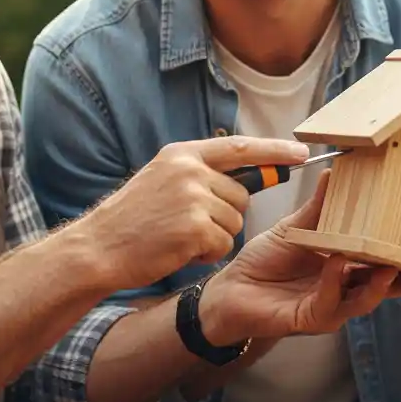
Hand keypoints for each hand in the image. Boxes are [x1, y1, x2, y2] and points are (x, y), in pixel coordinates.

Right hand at [79, 135, 308, 292]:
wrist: (98, 248)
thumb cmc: (132, 219)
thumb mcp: (163, 179)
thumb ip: (202, 173)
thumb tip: (253, 175)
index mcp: (183, 154)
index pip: (241, 147)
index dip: (275, 151)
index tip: (302, 152)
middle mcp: (190, 171)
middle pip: (241, 195)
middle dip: (226, 215)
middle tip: (188, 224)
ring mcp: (193, 198)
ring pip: (235, 222)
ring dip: (215, 236)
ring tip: (178, 236)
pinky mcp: (194, 228)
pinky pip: (223, 244)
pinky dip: (206, 253)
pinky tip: (178, 250)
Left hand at [198, 171, 400, 344]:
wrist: (232, 288)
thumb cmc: (264, 261)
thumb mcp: (296, 229)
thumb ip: (319, 208)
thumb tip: (335, 172)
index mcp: (345, 268)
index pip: (384, 261)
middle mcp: (344, 289)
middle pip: (386, 285)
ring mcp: (330, 307)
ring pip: (364, 299)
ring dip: (379, 283)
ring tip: (390, 265)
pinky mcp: (310, 318)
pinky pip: (329, 302)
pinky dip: (335, 282)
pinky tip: (337, 263)